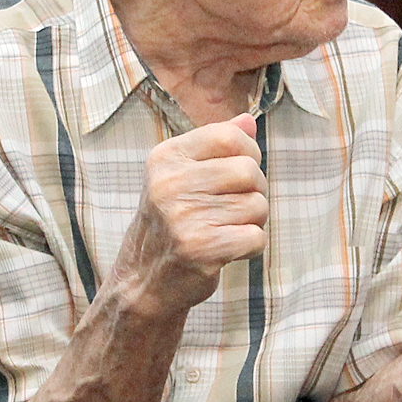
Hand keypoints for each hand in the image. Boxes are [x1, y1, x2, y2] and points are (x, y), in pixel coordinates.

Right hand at [115, 114, 267, 310]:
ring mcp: (184, 218)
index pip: (230, 136)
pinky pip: (256, 237)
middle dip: (255, 191)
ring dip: (252, 221)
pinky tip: (227, 250)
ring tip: (225, 230)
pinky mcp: (201, 250)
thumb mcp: (182, 176)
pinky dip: (251, 247)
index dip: (249, 153)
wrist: (143, 280)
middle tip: (234, 208)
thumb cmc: (172, 222)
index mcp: (166, 158)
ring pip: (257, 206)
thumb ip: (216, 145)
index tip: (238, 174)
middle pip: (250, 171)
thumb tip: (249, 120)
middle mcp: (170, 184)